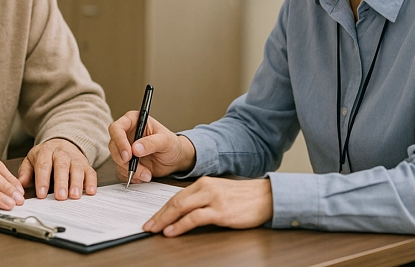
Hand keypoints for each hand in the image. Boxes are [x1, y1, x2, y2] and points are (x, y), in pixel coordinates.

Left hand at [17, 138, 96, 200]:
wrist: (62, 143)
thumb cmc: (45, 156)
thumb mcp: (32, 160)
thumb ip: (26, 172)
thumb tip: (21, 184)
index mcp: (46, 152)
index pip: (43, 165)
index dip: (43, 180)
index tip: (41, 194)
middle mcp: (62, 153)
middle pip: (62, 166)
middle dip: (61, 182)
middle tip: (60, 196)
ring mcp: (75, 158)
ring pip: (77, 169)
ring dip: (77, 183)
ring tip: (74, 195)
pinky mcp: (86, 165)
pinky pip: (90, 172)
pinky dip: (91, 182)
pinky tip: (90, 191)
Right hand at [108, 112, 195, 183]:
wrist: (175, 159)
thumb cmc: (172, 144)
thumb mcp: (165, 141)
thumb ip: (151, 143)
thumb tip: (136, 148)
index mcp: (134, 122)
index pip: (117, 128)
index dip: (119, 141)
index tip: (128, 154)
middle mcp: (127, 134)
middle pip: (113, 146)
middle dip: (123, 160)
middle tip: (134, 168)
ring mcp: (125, 149)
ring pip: (117, 161)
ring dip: (130, 170)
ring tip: (146, 173)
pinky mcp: (126, 163)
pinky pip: (121, 171)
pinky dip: (131, 176)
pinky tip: (143, 176)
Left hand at [144, 177, 272, 236]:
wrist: (266, 197)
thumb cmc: (244, 198)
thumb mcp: (219, 193)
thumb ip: (202, 199)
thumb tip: (182, 212)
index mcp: (204, 183)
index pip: (176, 196)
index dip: (162, 208)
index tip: (152, 217)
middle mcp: (206, 188)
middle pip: (175, 201)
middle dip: (159, 215)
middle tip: (147, 225)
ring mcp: (213, 199)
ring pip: (181, 207)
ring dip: (165, 220)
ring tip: (154, 229)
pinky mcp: (221, 211)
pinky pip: (195, 218)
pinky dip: (180, 225)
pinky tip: (172, 231)